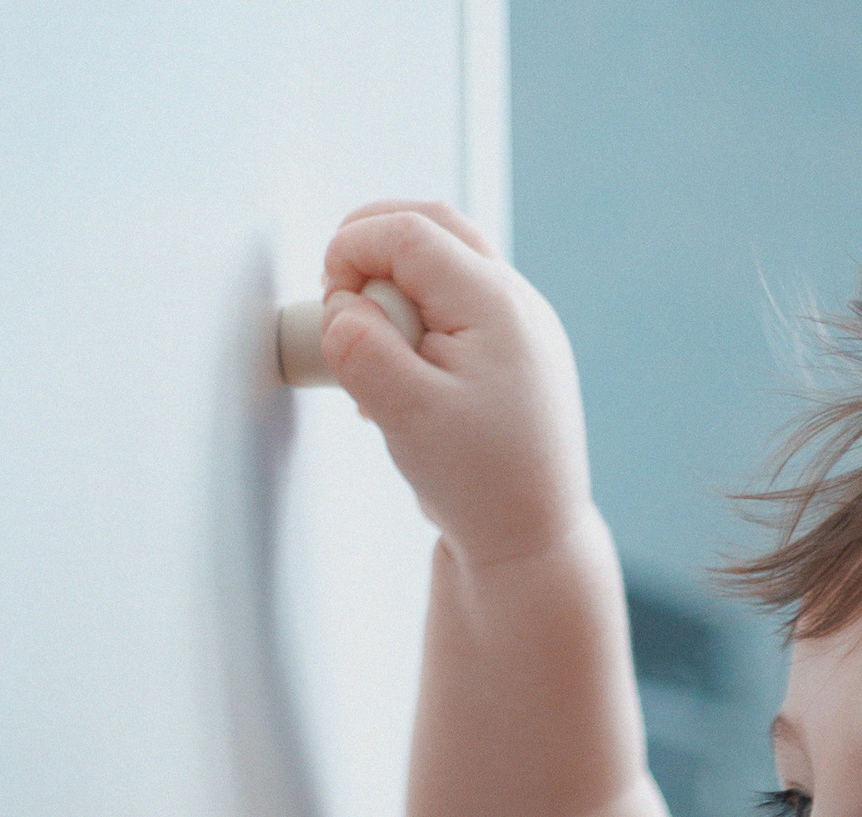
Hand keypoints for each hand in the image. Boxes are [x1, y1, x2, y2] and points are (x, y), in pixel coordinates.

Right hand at [316, 200, 594, 574]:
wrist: (534, 546)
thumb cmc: (483, 489)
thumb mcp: (405, 415)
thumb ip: (362, 349)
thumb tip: (341, 307)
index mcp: (496, 305)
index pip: (409, 234)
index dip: (353, 249)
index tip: (328, 296)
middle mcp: (519, 304)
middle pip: (435, 226)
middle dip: (374, 244)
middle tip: (337, 290)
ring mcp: (525, 327)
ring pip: (449, 263)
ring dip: (397, 284)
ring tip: (371, 346)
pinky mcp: (518, 354)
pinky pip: (462, 306)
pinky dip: (422, 316)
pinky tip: (404, 373)